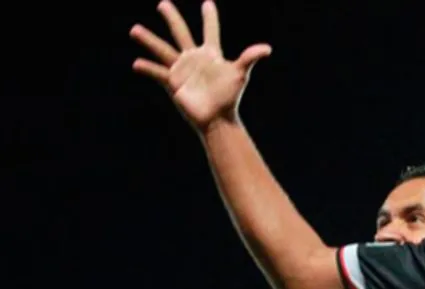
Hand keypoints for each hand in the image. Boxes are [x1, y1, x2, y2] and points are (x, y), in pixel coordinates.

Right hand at [129, 0, 270, 129]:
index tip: (207, 3)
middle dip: (172, 18)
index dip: (210, 18)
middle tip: (163, 3)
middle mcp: (194, 59)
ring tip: (134, 29)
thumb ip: (249, 58)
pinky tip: (137, 63)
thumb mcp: (240, 74)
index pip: (210, 31)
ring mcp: (182, 70)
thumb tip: (267, 48)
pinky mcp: (173, 83)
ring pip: (163, 50)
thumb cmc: (230, 97)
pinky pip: (157, 73)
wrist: (218, 118)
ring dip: (149, 40)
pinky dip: (148, 68)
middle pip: (181, 33)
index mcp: (211, 54)